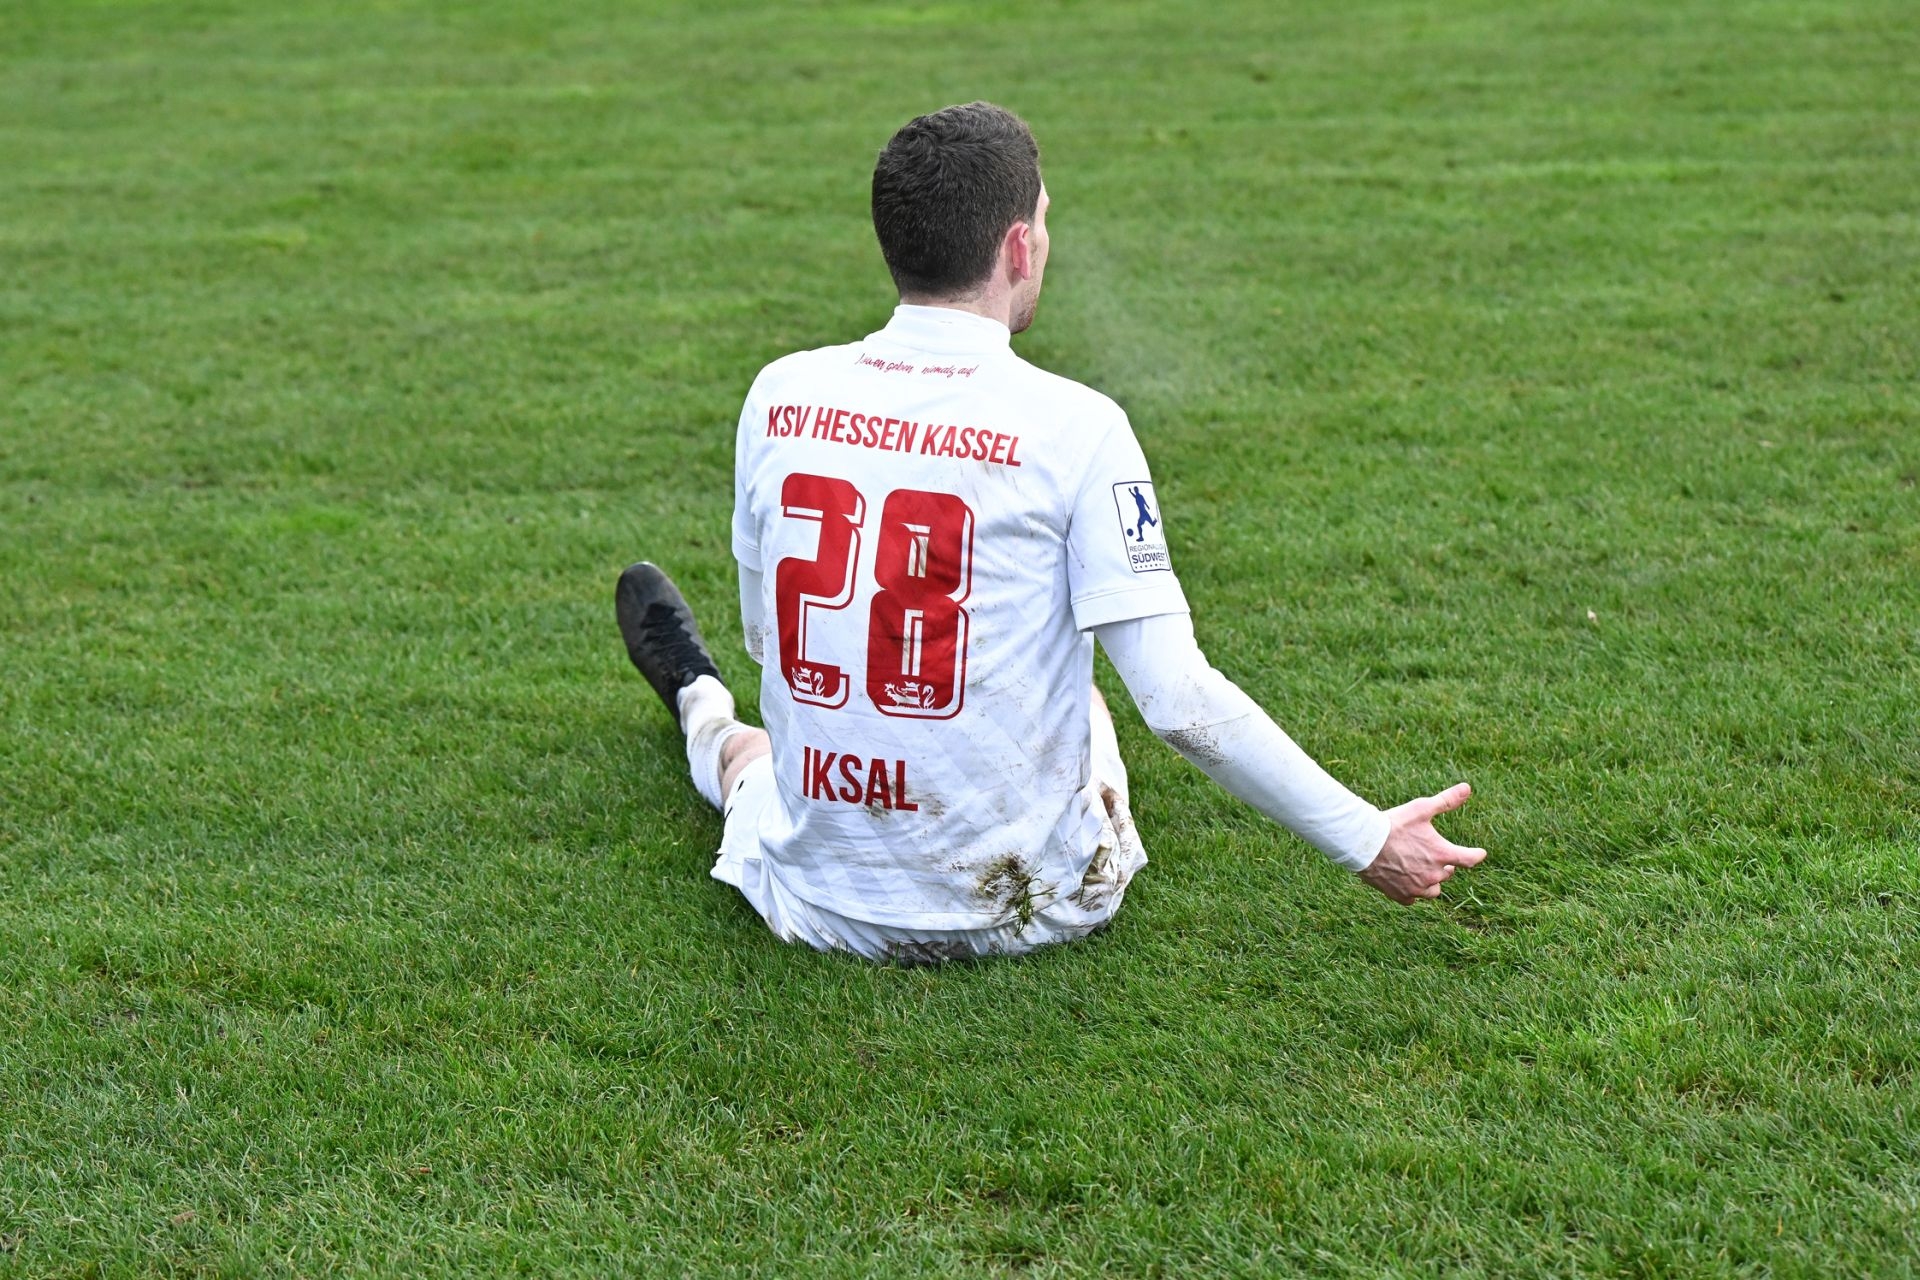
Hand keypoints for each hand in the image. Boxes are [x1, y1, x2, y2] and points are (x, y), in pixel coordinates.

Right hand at [1359, 782, 1486, 903]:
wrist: (1363, 842)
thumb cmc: (1393, 824)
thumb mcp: (1421, 809)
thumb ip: (1446, 801)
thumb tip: (1467, 788)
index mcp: (1442, 854)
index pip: (1470, 859)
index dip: (1476, 855)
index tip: (1479, 853)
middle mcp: (1433, 874)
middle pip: (1448, 874)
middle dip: (1444, 865)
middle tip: (1433, 854)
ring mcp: (1417, 887)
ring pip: (1433, 890)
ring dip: (1431, 881)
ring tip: (1422, 870)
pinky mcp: (1401, 895)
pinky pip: (1413, 898)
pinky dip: (1412, 891)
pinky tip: (1406, 881)